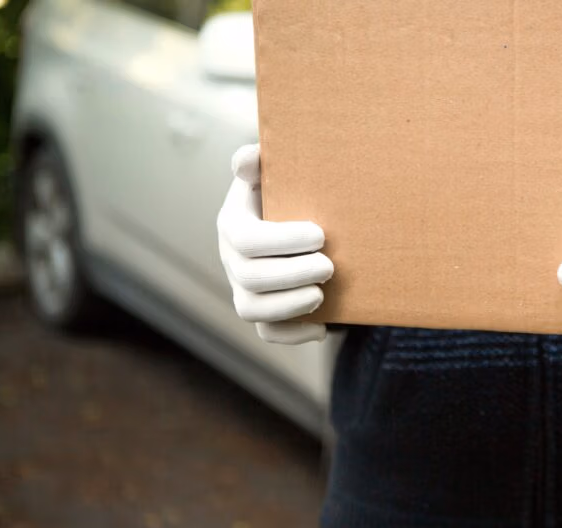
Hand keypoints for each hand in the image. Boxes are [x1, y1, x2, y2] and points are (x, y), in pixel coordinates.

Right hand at [217, 144, 332, 344]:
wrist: (299, 221)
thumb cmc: (288, 192)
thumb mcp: (274, 172)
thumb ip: (258, 161)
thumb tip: (246, 159)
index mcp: (233, 223)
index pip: (246, 239)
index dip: (282, 240)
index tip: (320, 234)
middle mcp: (232, 259)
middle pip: (251, 278)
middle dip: (293, 275)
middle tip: (329, 267)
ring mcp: (243, 289)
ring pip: (252, 309)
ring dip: (289, 306)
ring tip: (321, 294)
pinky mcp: (262, 311)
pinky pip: (267, 333)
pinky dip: (293, 334)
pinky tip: (322, 328)